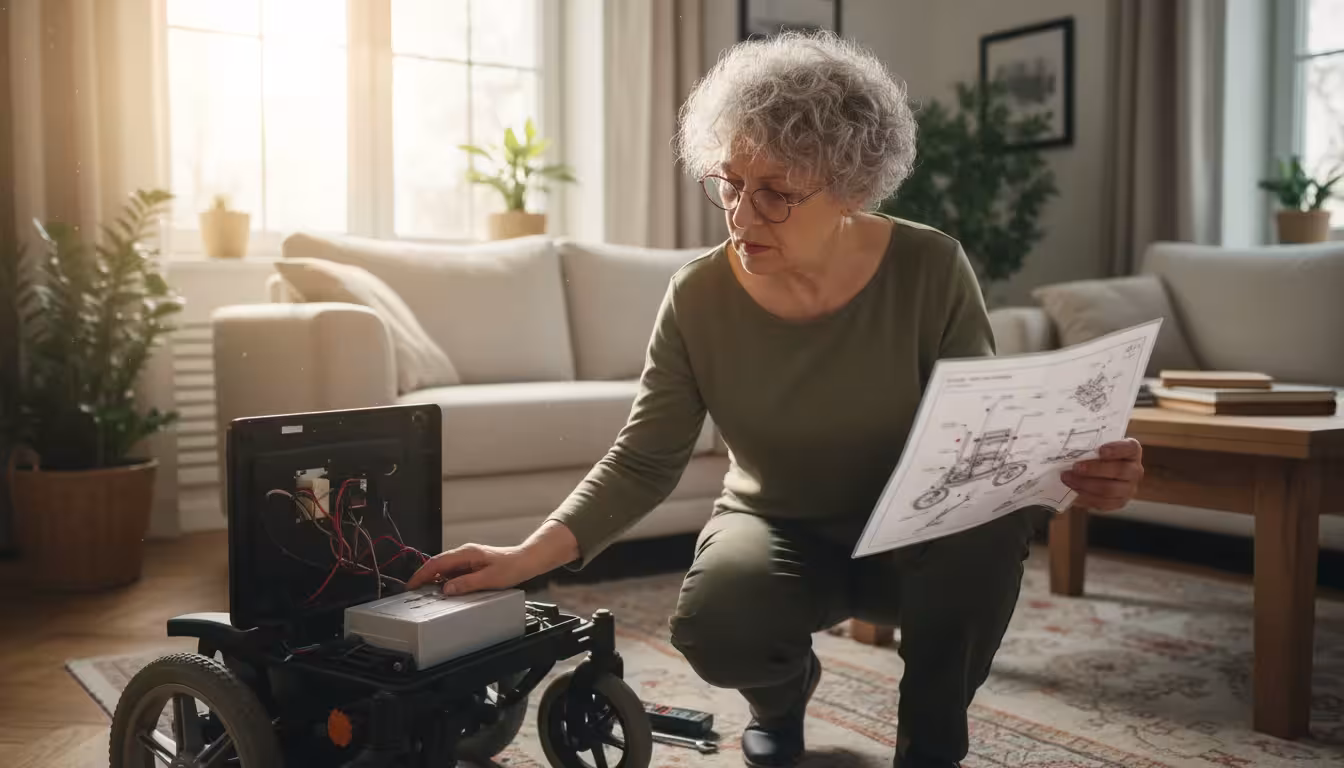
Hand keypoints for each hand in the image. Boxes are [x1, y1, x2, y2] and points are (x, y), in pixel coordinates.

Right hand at [406, 543, 543, 595]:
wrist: (525, 561)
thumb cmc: (511, 568)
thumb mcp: (489, 579)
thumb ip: (466, 584)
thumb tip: (446, 589)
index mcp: (466, 554)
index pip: (437, 563)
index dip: (422, 574)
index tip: (411, 586)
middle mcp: (465, 554)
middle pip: (437, 564)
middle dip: (423, 577)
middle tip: (413, 592)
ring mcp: (468, 558)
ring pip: (444, 568)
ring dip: (433, 579)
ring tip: (424, 594)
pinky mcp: (472, 564)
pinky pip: (453, 571)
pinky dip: (444, 580)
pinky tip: (444, 590)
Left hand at [1061, 438, 1143, 510]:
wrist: (1095, 472)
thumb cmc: (1094, 454)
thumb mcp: (1095, 445)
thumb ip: (1088, 445)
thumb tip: (1070, 448)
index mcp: (1132, 451)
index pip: (1130, 448)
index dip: (1116, 449)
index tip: (1100, 450)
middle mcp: (1135, 470)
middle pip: (1120, 471)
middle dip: (1094, 469)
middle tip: (1075, 467)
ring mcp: (1129, 488)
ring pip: (1110, 489)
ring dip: (1085, 484)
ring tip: (1068, 478)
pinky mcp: (1119, 502)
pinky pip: (1103, 503)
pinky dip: (1086, 497)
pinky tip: (1073, 490)